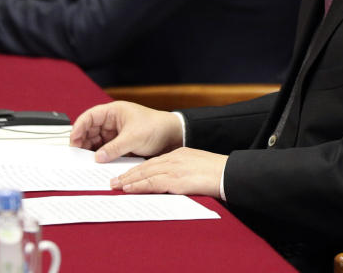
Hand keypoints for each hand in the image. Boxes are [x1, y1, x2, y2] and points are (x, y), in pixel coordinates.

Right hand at [70, 101, 184, 162]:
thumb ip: (113, 148)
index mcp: (114, 112)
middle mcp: (113, 121)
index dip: (79, 127)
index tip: (73, 140)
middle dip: (83, 142)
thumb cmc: (156, 128)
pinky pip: (105, 150)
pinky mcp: (120, 144)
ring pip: (96, 142)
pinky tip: (98, 165)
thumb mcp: (133, 138)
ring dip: (91, 151)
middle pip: (90, 130)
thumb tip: (96, 157)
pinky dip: (101, 157)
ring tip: (86, 162)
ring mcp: (116, 133)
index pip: (90, 117)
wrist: (173, 136)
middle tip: (77, 156)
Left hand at [111, 147, 227, 197]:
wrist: (229, 173)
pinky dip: (138, 185)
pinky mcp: (176, 179)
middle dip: (128, 173)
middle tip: (113, 180)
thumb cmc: (218, 173)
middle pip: (145, 165)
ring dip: (128, 180)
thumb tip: (174, 183)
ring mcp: (175, 168)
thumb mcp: (198, 167)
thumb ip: (184, 172)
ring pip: (145, 173)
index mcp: (180, 154)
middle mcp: (175, 158)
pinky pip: (152, 182)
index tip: (128, 174)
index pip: (154, 161)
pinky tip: (128, 189)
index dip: (139, 169)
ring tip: (114, 185)